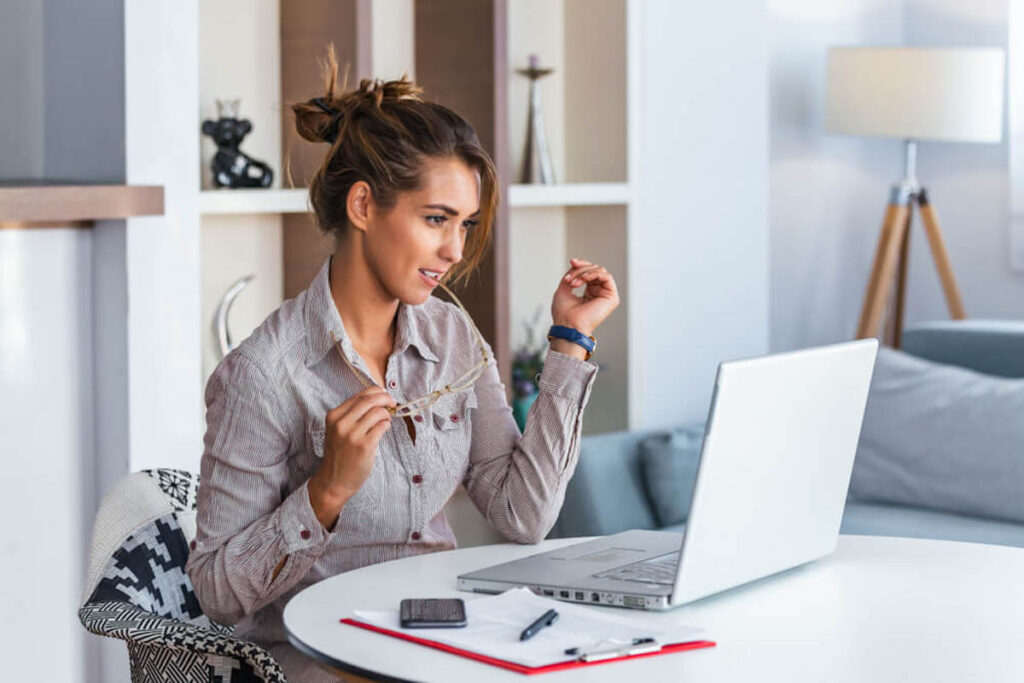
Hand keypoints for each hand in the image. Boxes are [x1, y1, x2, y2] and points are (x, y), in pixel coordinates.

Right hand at [309, 386, 395, 505]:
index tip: (384, 395)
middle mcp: (341, 423)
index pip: (360, 395)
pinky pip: (382, 426)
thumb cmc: (340, 454)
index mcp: (334, 416)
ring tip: (385, 422)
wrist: (334, 481)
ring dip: (387, 414)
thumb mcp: (338, 430)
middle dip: (386, 399)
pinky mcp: (364, 445)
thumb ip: (353, 414)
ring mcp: (352, 434)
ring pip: (378, 412)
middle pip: (370, 400)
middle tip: (392, 403)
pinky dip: (386, 425)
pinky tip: (383, 430)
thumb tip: (378, 397)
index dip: (377, 392)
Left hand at [551, 257, 619, 336]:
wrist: (567, 325)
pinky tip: (584, 280)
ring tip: (574, 283)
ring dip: (585, 273)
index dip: (581, 264)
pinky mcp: (612, 297)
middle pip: (595, 269)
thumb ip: (571, 275)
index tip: (571, 262)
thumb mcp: (564, 288)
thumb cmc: (564, 313)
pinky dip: (594, 274)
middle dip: (581, 269)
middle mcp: (599, 293)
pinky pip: (607, 276)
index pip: (589, 272)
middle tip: (569, 279)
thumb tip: (575, 264)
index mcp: (589, 292)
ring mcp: (606, 295)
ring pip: (600, 271)